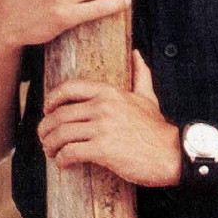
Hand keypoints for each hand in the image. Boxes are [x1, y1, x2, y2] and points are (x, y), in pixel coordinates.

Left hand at [38, 51, 181, 185]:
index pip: (69, 88)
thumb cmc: (158, 128)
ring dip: (50, 145)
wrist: (172, 153)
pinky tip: (64, 163)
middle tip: (45, 139)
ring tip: (51, 153)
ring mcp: (102, 128)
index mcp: (110, 93)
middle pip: (59, 115)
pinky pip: (71, 152)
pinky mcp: (103, 150)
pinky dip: (62, 159)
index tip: (47, 110)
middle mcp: (103, 107)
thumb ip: (140, 75)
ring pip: (61, 134)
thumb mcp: (148, 97)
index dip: (52, 99)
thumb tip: (137, 54)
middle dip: (46, 129)